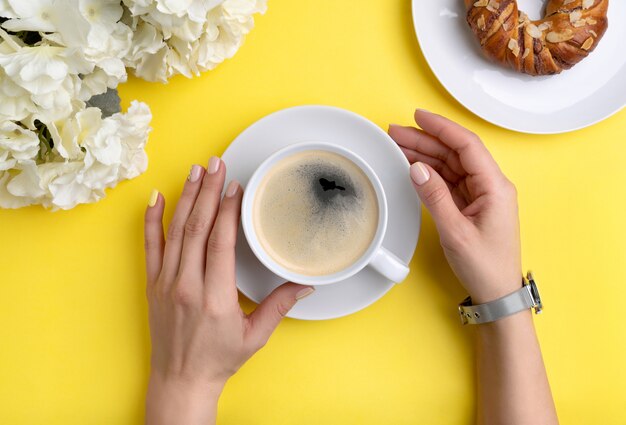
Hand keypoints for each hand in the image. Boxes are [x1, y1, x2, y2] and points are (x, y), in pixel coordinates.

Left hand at [143, 157, 313, 424]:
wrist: (181, 381)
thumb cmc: (218, 360)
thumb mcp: (255, 336)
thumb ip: (279, 306)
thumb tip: (305, 284)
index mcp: (215, 297)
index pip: (220, 242)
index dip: (227, 211)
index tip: (235, 187)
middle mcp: (187, 286)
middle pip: (197, 227)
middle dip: (208, 191)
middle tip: (216, 164)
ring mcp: (166, 283)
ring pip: (175, 231)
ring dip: (186, 198)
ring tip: (196, 171)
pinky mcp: (153, 285)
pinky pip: (150, 246)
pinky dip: (152, 220)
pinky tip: (156, 198)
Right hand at [389, 110, 520, 302]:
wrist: (497, 292)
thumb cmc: (485, 266)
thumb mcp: (455, 232)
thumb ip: (435, 197)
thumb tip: (417, 168)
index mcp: (495, 187)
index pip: (467, 146)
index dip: (442, 128)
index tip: (418, 117)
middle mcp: (490, 186)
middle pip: (456, 152)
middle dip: (426, 139)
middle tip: (396, 133)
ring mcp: (481, 195)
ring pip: (451, 165)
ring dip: (426, 154)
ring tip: (398, 146)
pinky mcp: (472, 205)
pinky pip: (449, 180)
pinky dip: (430, 172)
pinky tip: (412, 166)